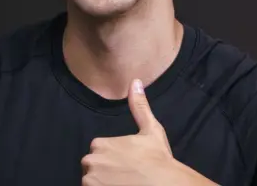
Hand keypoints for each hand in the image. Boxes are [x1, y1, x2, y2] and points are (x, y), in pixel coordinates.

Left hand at [81, 79, 218, 184]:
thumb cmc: (158, 159)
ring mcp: (91, 182)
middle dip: (105, 171)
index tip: (126, 163)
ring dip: (103, 183)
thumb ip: (139, 106)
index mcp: (100, 144)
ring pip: (92, 182)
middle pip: (93, 167)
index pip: (98, 151)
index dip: (112, 158)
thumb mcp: (151, 129)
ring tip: (123, 184)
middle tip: (125, 176)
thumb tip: (135, 82)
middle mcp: (92, 162)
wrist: (165, 185)